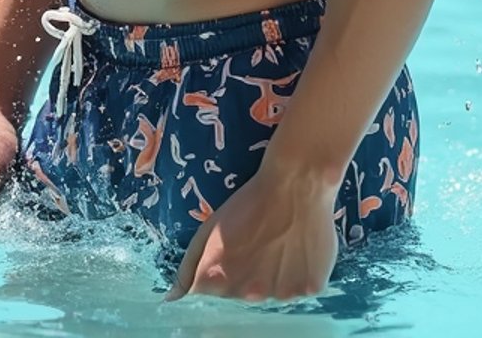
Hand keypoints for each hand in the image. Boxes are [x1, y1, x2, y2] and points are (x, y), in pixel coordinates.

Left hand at [164, 162, 338, 303]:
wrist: (296, 182)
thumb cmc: (248, 202)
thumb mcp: (208, 230)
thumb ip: (187, 269)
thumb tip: (171, 299)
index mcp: (220, 282)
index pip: (214, 291)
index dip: (221, 269)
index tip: (234, 248)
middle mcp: (250, 295)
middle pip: (244, 293)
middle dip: (247, 274)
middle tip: (259, 241)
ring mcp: (281, 294)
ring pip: (274, 292)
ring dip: (274, 275)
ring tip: (281, 241)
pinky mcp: (310, 288)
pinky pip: (301, 288)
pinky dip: (299, 273)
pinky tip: (299, 247)